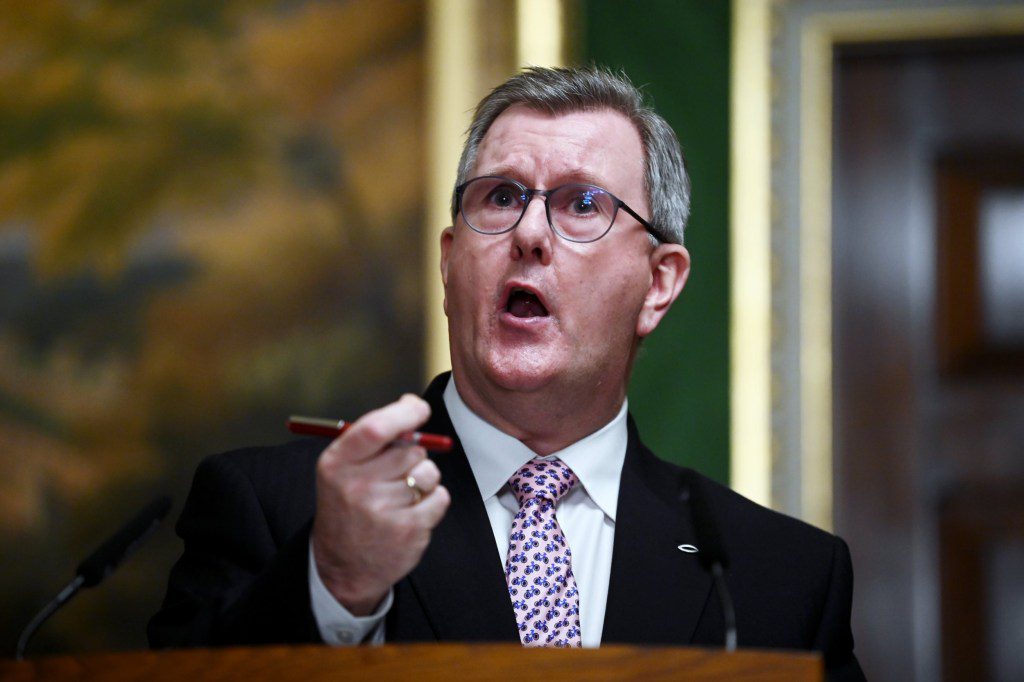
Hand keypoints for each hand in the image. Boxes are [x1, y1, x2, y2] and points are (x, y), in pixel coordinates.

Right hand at [311, 394, 450, 614]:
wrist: (343, 566)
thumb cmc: (347, 506)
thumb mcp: (341, 469)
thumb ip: (372, 437)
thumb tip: (412, 406)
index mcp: (337, 464)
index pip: (376, 428)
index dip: (405, 413)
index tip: (418, 409)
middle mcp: (358, 487)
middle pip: (410, 450)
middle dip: (412, 455)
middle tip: (395, 473)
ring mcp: (384, 511)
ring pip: (428, 472)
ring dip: (423, 479)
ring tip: (401, 495)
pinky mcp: (409, 531)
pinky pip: (439, 496)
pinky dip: (432, 500)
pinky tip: (411, 512)